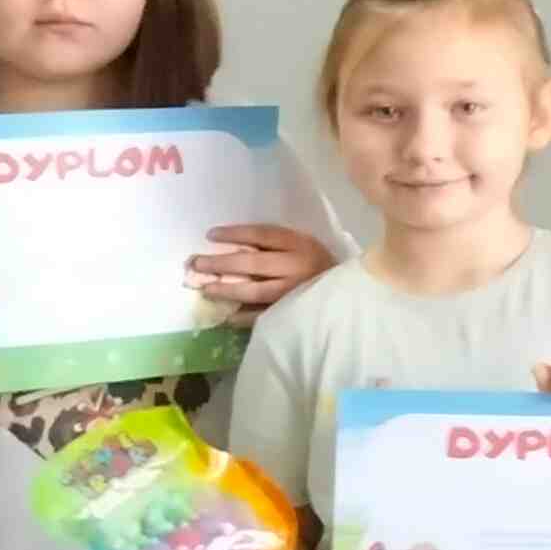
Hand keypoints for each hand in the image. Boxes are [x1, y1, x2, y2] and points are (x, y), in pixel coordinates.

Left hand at [188, 223, 335, 320]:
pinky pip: (262, 315)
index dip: (235, 233)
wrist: (354, 298)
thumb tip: (235, 247)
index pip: (263, 234)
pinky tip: (226, 316)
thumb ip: (279, 246)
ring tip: (206, 289)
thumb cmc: (323, 269)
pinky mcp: (294, 313)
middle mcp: (297, 266)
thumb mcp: (306, 247)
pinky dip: (243, 316)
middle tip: (196, 263)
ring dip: (227, 290)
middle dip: (221, 262)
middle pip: (253, 261)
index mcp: (302, 245)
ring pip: (255, 290)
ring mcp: (295, 292)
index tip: (210, 235)